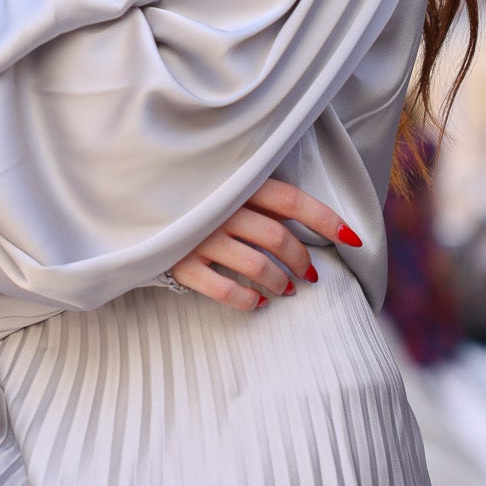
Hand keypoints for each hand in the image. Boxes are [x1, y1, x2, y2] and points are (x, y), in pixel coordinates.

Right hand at [167, 177, 363, 310]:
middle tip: (309, 275)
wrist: (131, 207)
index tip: (353, 239)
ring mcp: (200, 236)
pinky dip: (249, 300)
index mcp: (236, 184)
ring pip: (258, 267)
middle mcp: (221, 208)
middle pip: (279, 238)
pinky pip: (226, 290)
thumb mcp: (223, 185)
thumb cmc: (191, 197)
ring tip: (287, 291)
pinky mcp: (181, 263)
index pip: (292, 200)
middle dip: (302, 261)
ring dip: (281, 283)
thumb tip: (309, 222)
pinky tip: (258, 302)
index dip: (326, 219)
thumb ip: (258, 196)